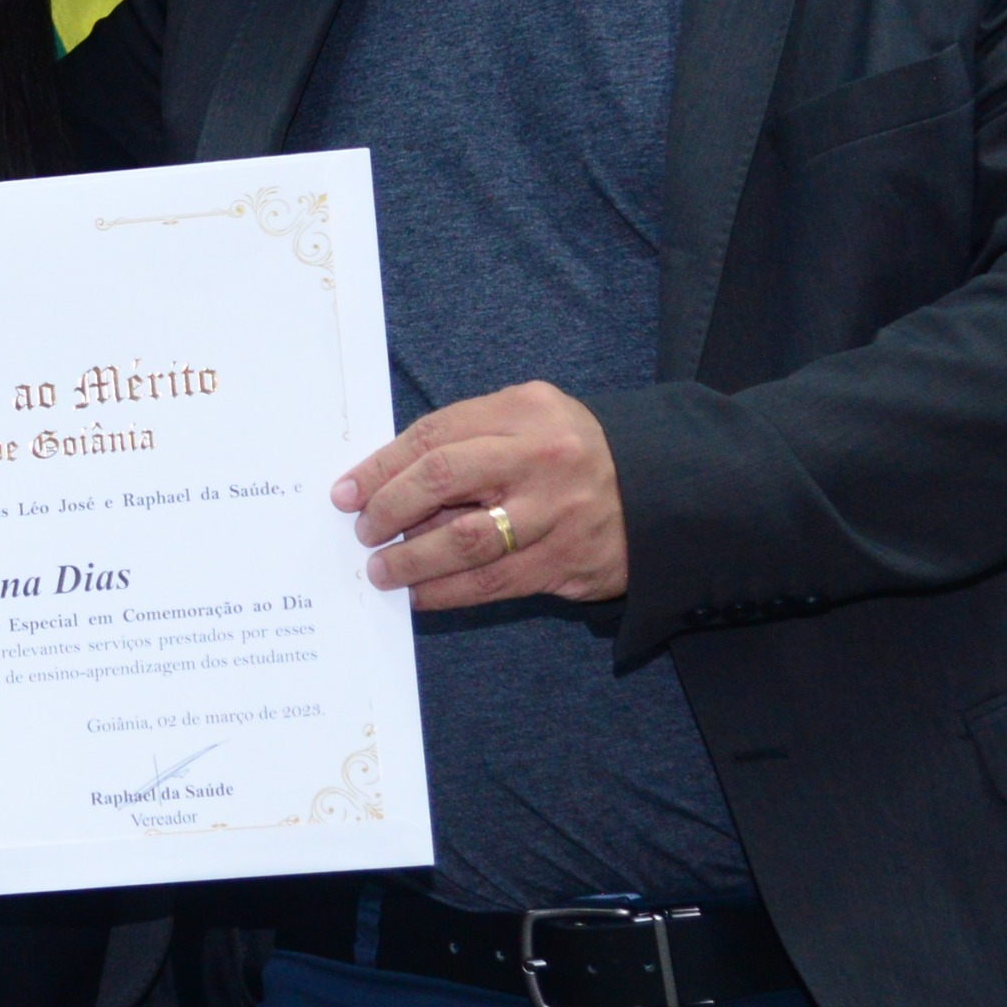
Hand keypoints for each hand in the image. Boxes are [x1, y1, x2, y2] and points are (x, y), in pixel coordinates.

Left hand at [339, 382, 628, 609]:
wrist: (660, 491)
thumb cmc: (572, 452)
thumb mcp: (528, 420)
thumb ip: (466, 438)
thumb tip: (388, 482)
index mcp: (524, 411)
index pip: (434, 435)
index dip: (381, 467)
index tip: (347, 492)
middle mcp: (541, 456)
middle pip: (442, 478)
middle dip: (389, 508)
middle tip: (363, 531)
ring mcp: (555, 511)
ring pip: (464, 540)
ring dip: (411, 560)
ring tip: (382, 570)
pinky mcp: (565, 560)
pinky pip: (491, 582)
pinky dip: (447, 592)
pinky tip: (420, 595)